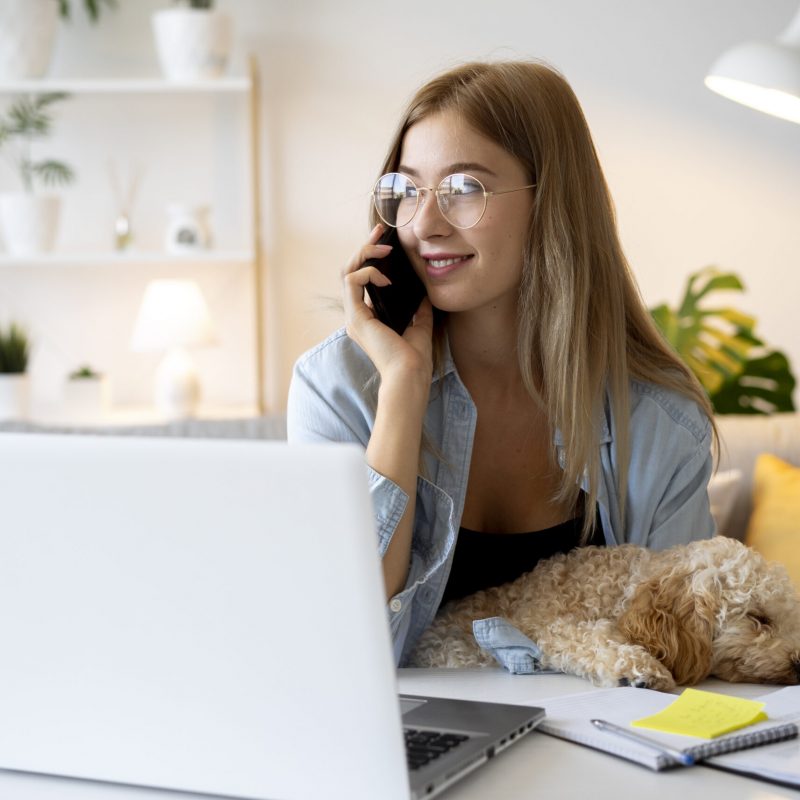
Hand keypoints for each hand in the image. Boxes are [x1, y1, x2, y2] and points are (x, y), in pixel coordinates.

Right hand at [343, 225, 433, 384]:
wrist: (410, 375)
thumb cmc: (414, 357)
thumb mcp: (420, 323)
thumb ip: (418, 306)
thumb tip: (424, 288)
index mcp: (368, 317)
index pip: (362, 279)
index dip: (371, 257)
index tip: (386, 241)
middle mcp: (357, 315)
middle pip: (351, 270)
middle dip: (365, 247)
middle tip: (381, 232)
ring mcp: (353, 316)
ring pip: (347, 272)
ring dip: (364, 254)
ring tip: (384, 249)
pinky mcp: (356, 317)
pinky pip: (352, 281)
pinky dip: (368, 272)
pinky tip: (386, 276)